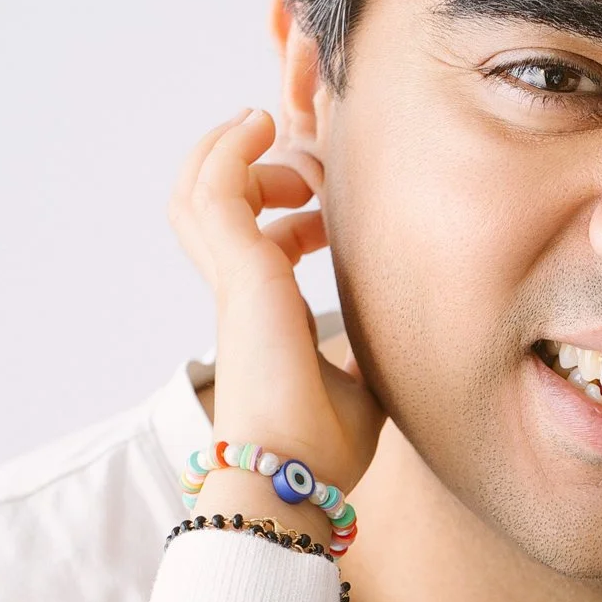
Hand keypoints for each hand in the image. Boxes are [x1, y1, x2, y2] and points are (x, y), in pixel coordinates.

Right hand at [169, 109, 382, 495]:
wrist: (294, 476)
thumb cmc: (323, 448)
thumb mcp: (363, 383)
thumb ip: (367, 350)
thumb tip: (399, 340)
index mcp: (265, 314)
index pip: (256, 238)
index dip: (287, 206)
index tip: (328, 202)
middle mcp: (242, 292)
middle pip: (214, 202)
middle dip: (254, 163)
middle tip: (308, 163)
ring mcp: (236, 280)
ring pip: (202, 188)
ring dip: (238, 151)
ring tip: (277, 133)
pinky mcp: (240, 274)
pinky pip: (214, 189)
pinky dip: (230, 148)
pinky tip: (262, 125)